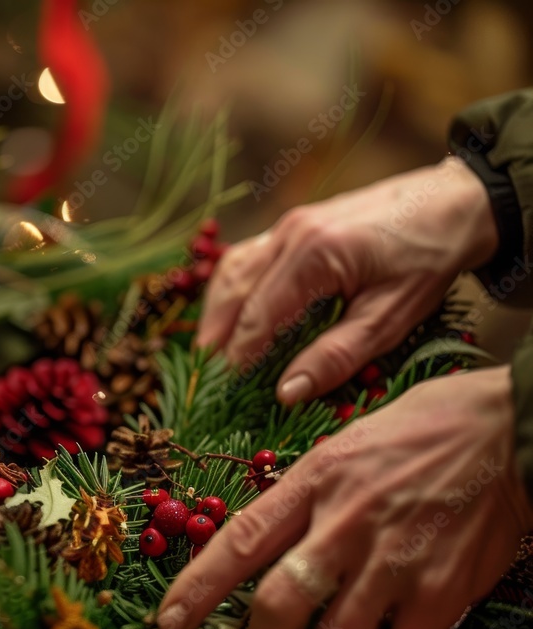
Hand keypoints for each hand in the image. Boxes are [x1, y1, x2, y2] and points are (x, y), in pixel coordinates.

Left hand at [157, 367, 532, 628]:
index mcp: (315, 480)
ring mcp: (393, 562)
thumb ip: (309, 493)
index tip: (170, 619)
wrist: (510, 429)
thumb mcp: (348, 442)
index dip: (198, 587)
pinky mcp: (440, 593)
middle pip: (279, 607)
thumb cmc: (427, 428)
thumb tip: (275, 538)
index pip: (241, 541)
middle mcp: (345, 524)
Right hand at [198, 157, 497, 404]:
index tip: (229, 390)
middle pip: (234, 289)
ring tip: (210, 349)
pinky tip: (231, 311)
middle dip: (218, 335)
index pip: (259, 315)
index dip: (240, 356)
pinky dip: (232, 286)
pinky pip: (248, 256)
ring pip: (234, 269)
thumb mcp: (392, 317)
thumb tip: (286, 392)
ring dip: (217, 310)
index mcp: (315, 255)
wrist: (455, 202)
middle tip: (207, 375)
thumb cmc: (430, 260)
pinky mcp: (294, 223)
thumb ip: (336, 355)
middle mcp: (291, 234)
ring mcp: (289, 224)